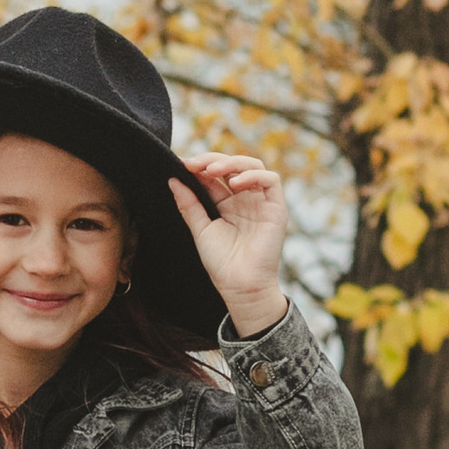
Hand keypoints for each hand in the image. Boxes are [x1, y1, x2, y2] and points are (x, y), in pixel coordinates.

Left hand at [171, 152, 288, 336]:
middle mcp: (244, 199)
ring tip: (211, 170)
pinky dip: (253, 175)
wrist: (240, 287)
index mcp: (226, 204)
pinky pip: (271, 180)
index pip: (214, 176)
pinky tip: (235, 184)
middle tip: (193, 164)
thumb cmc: (221, 263)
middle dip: (211, 160)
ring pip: (252, 166)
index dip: (199, 166)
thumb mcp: (201, 230)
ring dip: (231, 163)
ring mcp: (261, 202)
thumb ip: (189, 205)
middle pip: (232, 166)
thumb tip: (173, 180)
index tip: (181, 164)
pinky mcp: (276, 208)